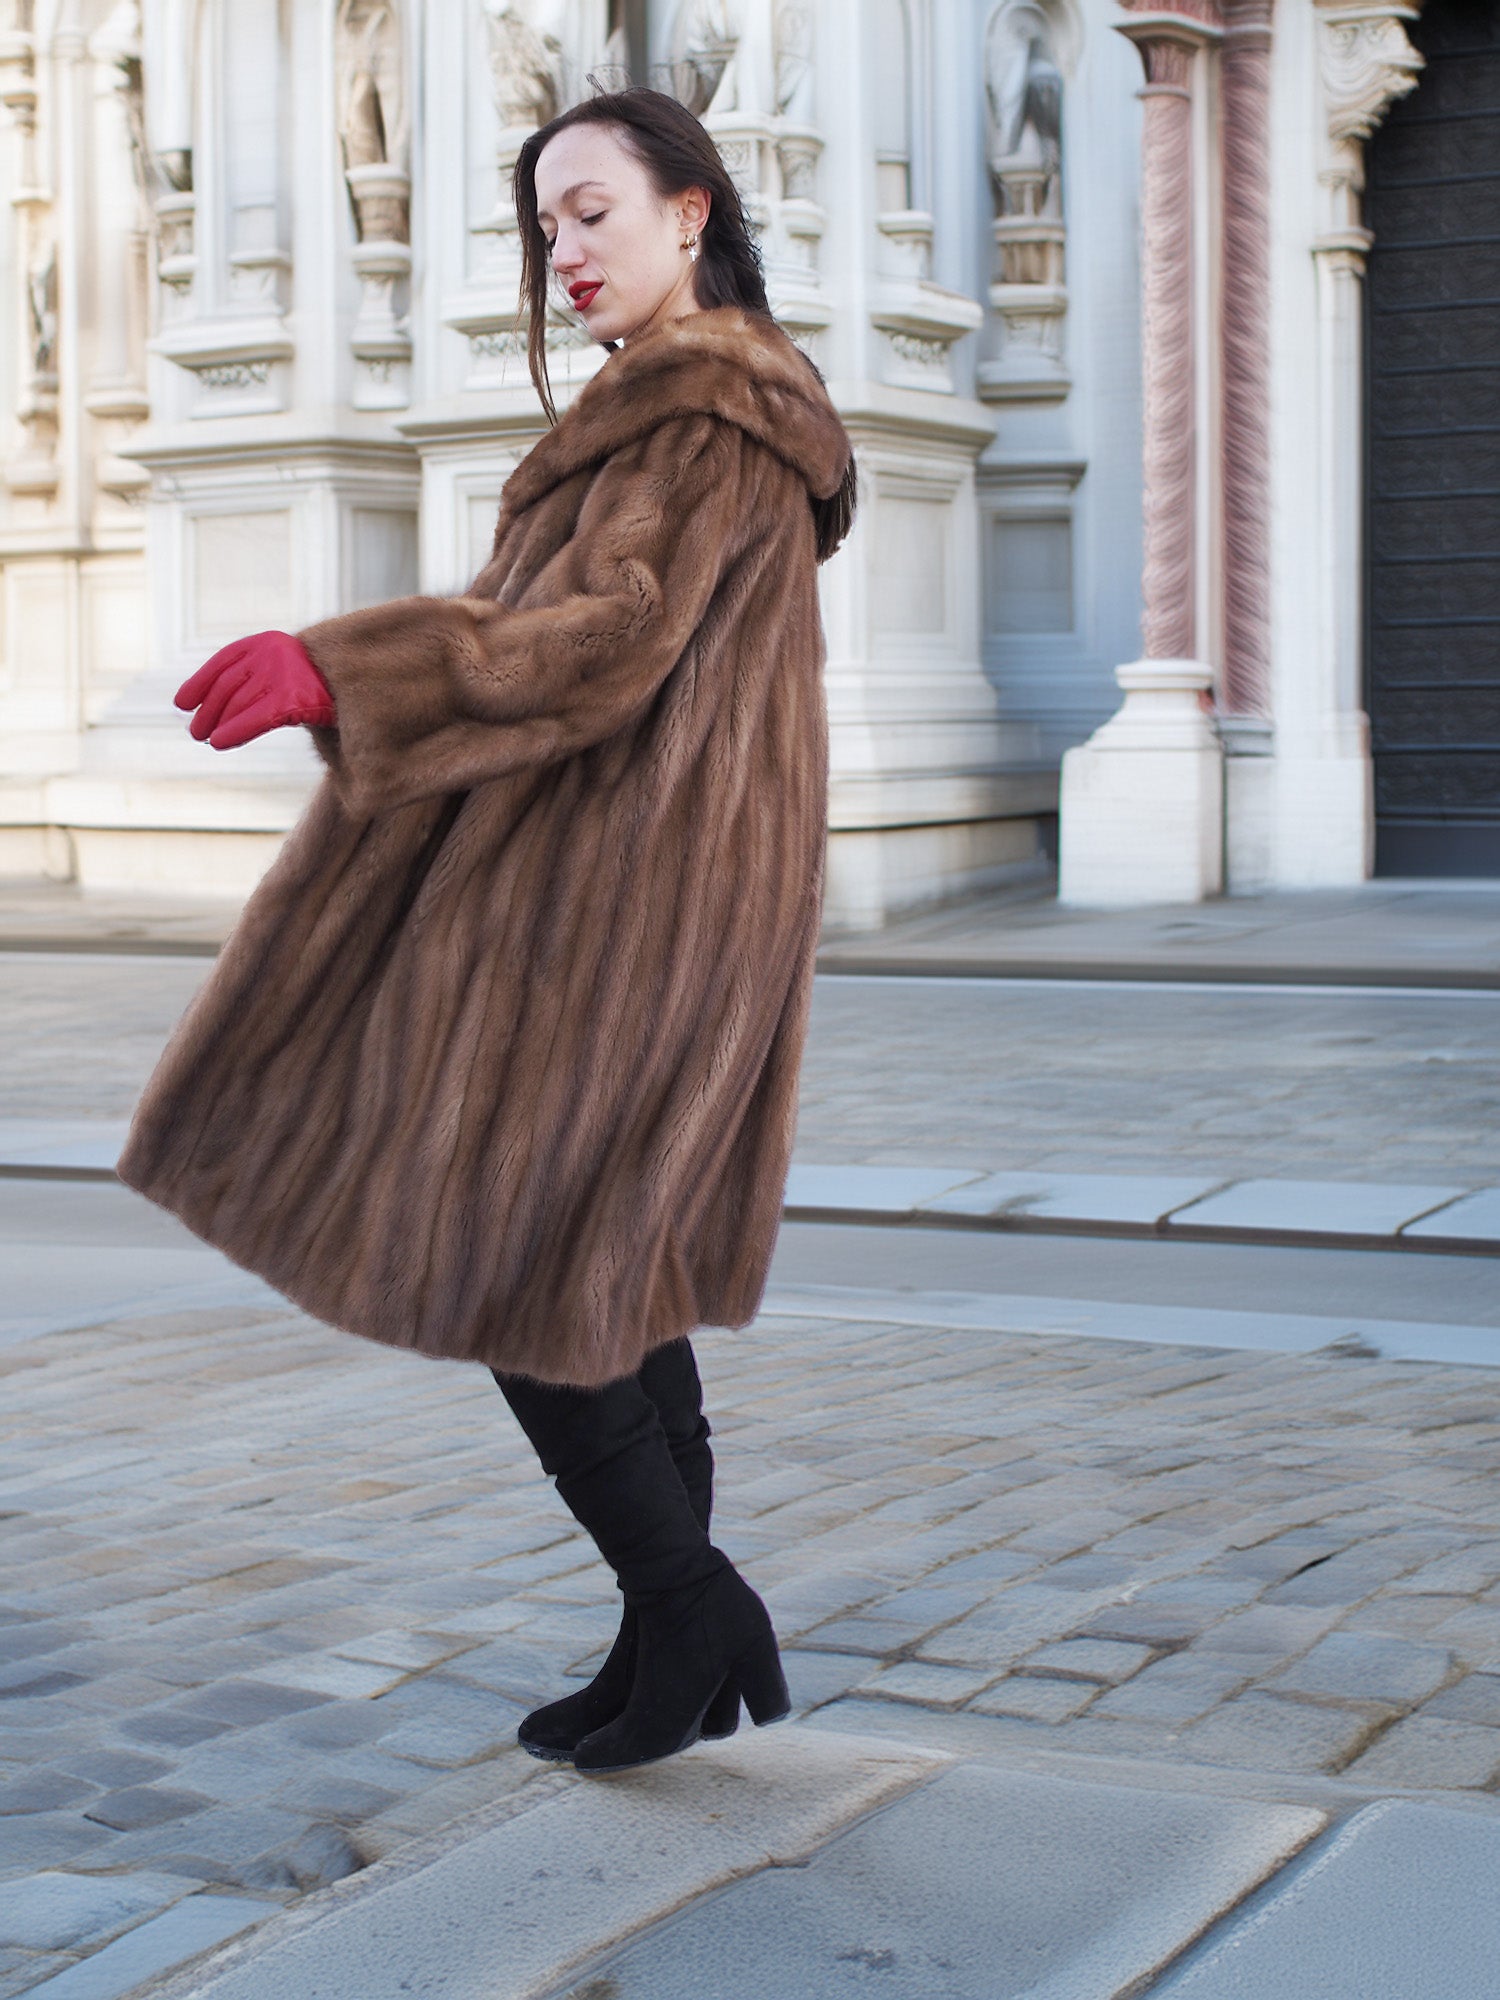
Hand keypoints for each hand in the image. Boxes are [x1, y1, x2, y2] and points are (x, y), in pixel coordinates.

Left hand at [175, 630, 335, 749]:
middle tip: (196, 731)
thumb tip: (220, 708)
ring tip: (206, 738)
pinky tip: (220, 742)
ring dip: (218, 722)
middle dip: (208, 709)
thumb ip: (260, 681)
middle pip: (228, 684)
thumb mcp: (289, 673)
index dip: (200, 682)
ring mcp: (285, 675)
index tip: (182, 702)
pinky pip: (258, 716)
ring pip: (240, 701)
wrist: (362, 682)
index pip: (224, 662)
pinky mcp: (295, 699)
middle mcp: (274, 654)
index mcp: (269, 642)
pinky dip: (236, 730)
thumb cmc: (323, 685)